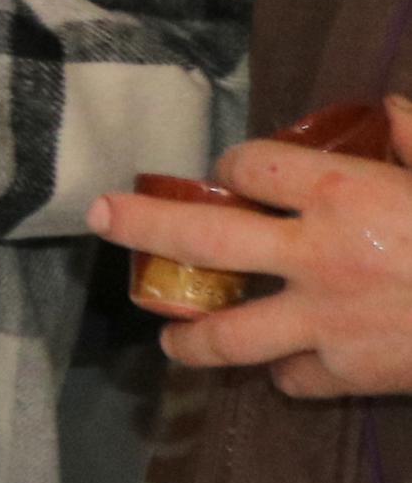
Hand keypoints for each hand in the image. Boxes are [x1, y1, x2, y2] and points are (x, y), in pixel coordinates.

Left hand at [90, 99, 411, 396]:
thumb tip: (390, 105)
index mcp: (343, 192)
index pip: (250, 165)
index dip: (237, 164)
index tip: (234, 171)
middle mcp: (315, 254)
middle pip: (200, 234)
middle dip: (142, 223)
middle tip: (100, 217)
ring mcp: (324, 320)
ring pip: (225, 333)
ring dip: (190, 334)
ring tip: (169, 336)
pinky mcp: (348, 373)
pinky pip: (294, 377)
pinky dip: (290, 372)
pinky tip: (287, 366)